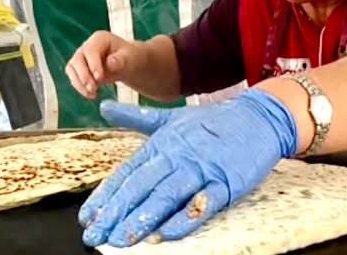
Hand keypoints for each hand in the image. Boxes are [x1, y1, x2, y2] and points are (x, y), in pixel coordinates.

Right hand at [66, 32, 142, 99]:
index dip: (92, 64)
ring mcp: (82, 58)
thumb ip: (121, 60)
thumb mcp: (131, 58)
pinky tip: (91, 95)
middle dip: (84, 76)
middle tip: (93, 89)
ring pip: (72, 69)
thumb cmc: (132, 58)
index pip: (90, 50)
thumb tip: (110, 63)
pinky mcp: (80, 69)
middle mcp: (87, 47)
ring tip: (92, 94)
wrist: (131, 65)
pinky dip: (80, 87)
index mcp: (99, 39)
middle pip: (77, 60)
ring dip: (80, 83)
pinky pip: (74, 78)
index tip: (99, 78)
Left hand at [78, 91, 297, 247]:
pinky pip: (202, 203)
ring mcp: (200, 170)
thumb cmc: (211, 122)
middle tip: (95, 234)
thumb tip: (104, 107)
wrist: (259, 117)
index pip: (126, 174)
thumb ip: (135, 117)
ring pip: (165, 197)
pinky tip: (167, 233)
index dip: (105, 196)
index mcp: (159, 146)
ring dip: (142, 219)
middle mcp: (174, 158)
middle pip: (139, 188)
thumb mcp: (169, 118)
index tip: (87, 216)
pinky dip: (184, 218)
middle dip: (115, 213)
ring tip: (121, 239)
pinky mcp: (225, 183)